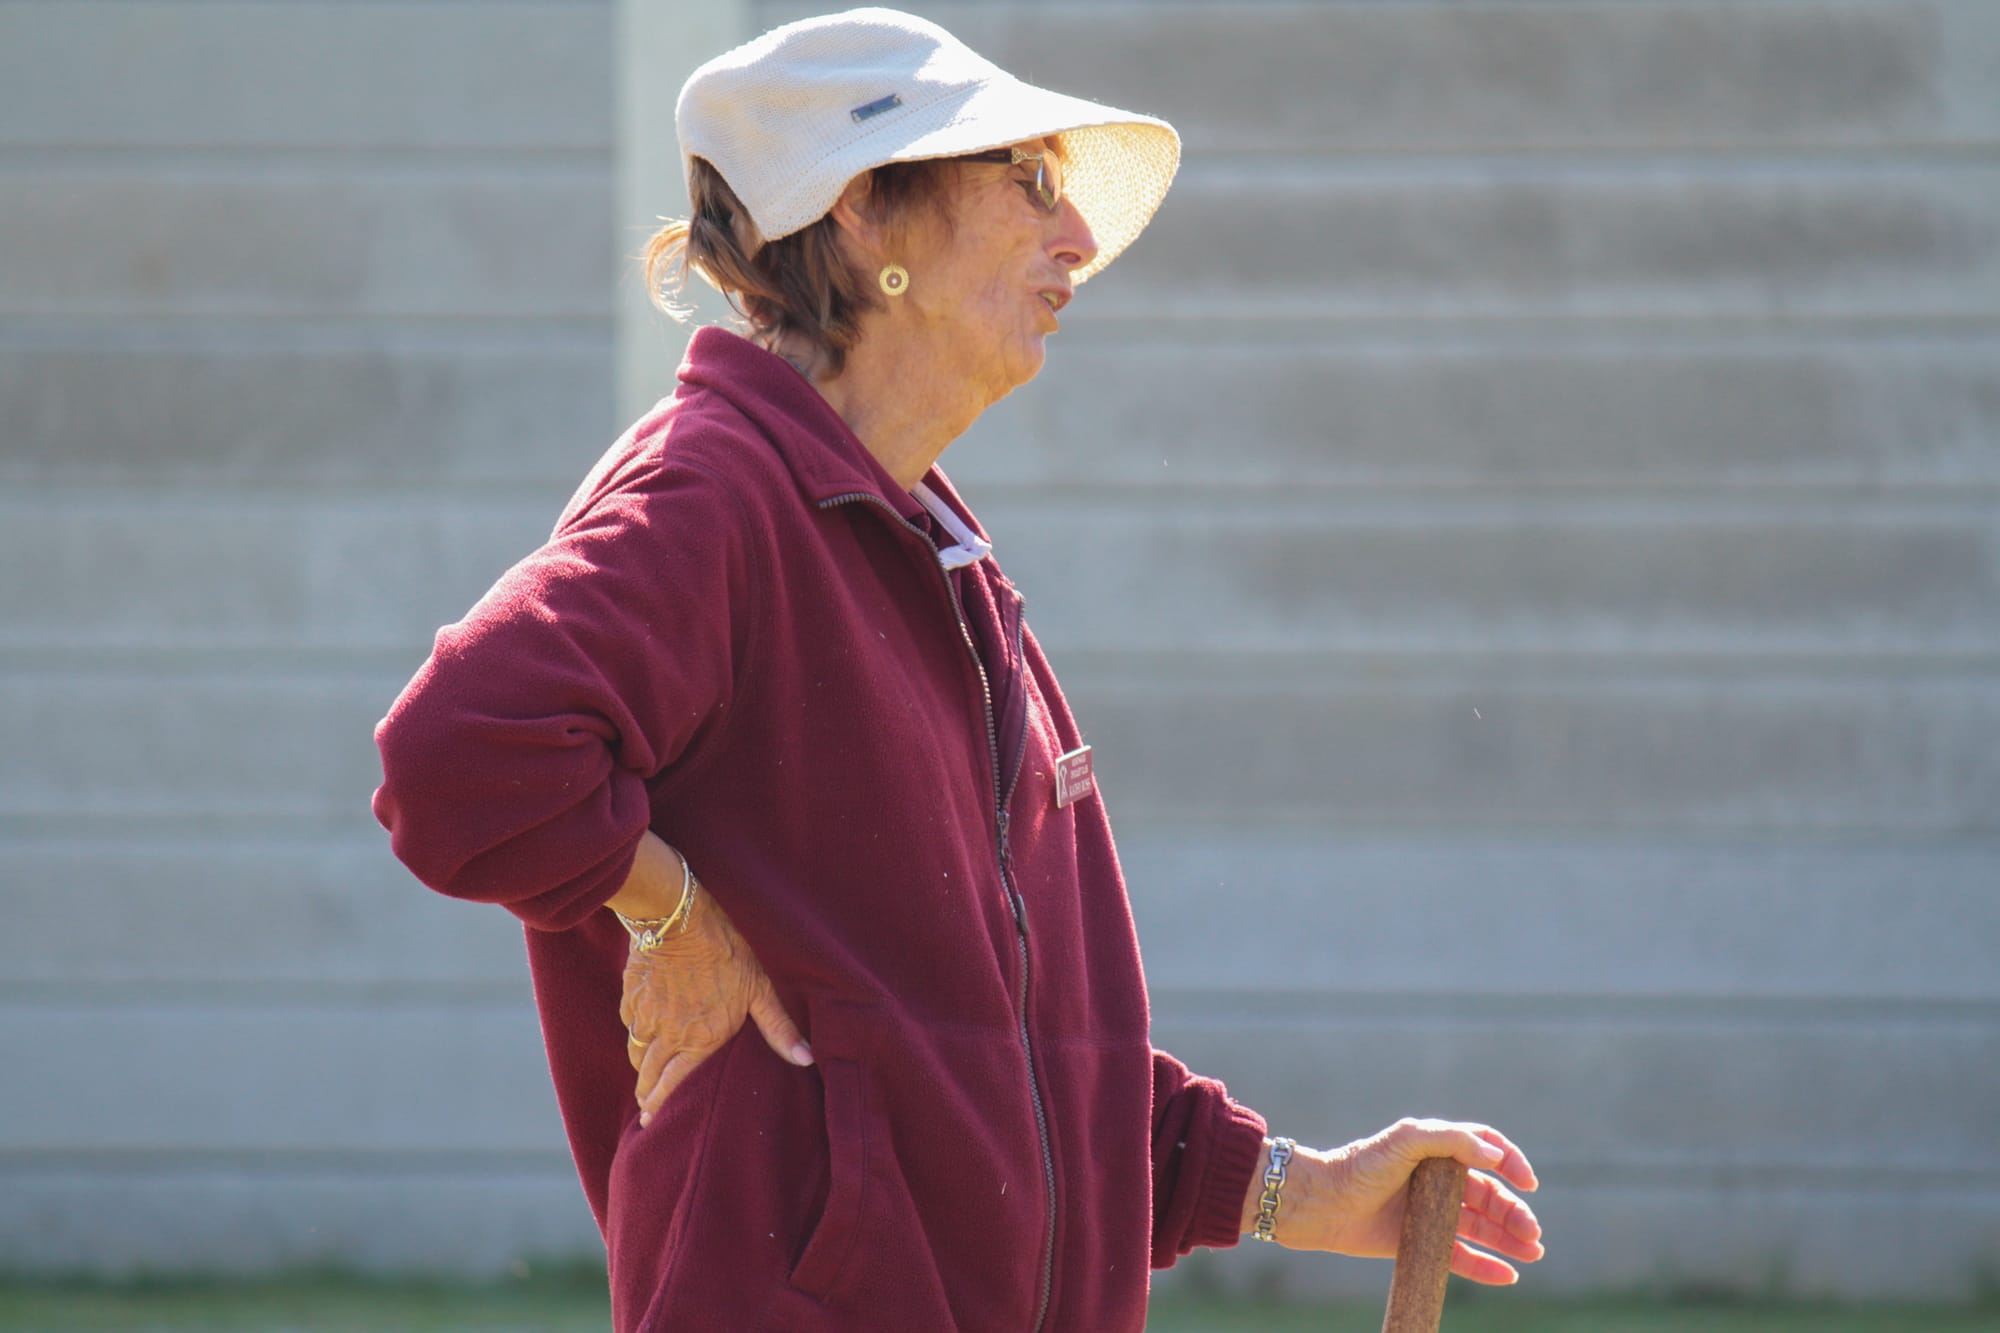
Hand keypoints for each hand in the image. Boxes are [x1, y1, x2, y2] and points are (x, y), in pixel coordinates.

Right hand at [616, 866, 810, 1127]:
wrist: (679, 918)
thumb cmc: (725, 951)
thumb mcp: (759, 988)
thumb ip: (778, 1028)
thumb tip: (807, 1059)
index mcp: (700, 1040)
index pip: (674, 1085)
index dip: (661, 1105)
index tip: (652, 1120)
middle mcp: (668, 1036)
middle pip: (648, 1075)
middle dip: (646, 1093)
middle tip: (645, 1106)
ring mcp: (645, 1017)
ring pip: (636, 1052)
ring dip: (640, 1066)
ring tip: (643, 1074)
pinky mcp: (631, 996)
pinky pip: (629, 1023)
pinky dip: (634, 1032)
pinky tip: (640, 1030)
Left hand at [1251, 1118, 1543, 1284]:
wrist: (1322, 1202)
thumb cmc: (1360, 1165)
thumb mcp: (1404, 1140)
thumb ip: (1450, 1140)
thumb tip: (1493, 1154)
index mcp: (1436, 1149)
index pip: (1484, 1149)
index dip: (1510, 1162)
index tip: (1528, 1182)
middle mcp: (1436, 1179)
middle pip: (1489, 1195)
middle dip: (1515, 1213)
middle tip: (1533, 1234)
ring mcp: (1429, 1211)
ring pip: (1480, 1227)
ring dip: (1509, 1239)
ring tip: (1532, 1253)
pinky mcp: (1419, 1240)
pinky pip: (1460, 1256)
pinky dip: (1485, 1266)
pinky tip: (1508, 1275)